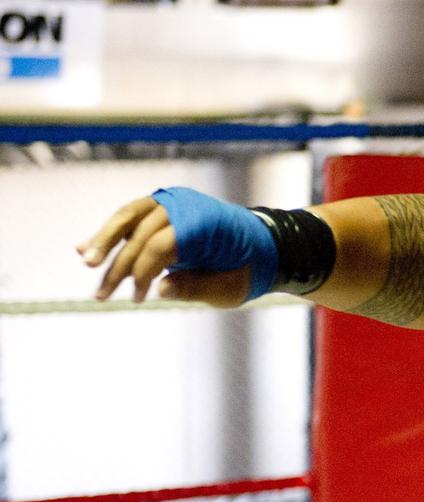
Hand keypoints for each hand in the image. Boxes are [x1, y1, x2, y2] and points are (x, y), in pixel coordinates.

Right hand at [77, 188, 272, 305]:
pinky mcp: (161, 208)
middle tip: (102, 294)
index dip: (145, 271)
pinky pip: (130, 219)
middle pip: (140, 231)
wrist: (259, 247)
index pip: (162, 244)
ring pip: (128, 217)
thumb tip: (160, 288)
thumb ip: (196, 287)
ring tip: (86, 263)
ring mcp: (172, 203)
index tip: (139, 297)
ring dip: (104, 241)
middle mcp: (187, 206)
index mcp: (208, 223)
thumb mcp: (229, 288)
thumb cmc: (245, 270)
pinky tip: (85, 250)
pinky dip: (110, 234)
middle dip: (119, 264)